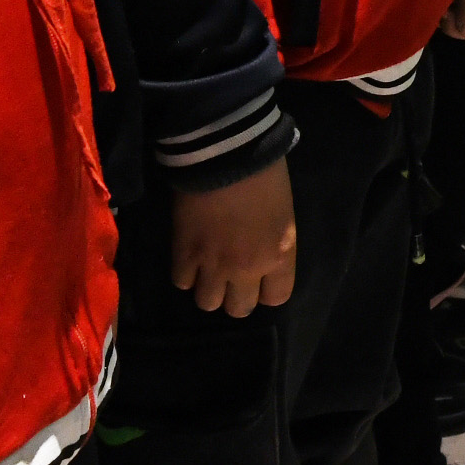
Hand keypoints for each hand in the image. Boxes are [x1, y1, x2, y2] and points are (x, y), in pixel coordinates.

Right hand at [170, 159, 296, 315]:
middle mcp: (248, 269)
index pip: (276, 298)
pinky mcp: (184, 255)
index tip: (259, 279)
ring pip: (207, 303)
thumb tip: (262, 254)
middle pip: (239, 309)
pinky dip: (185, 273)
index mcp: (280, 255)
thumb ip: (274, 243)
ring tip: (207, 270)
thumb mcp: (283, 212)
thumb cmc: (265, 173)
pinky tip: (189, 257)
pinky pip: (181, 283)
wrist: (226, 154)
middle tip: (230, 277)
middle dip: (235, 295)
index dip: (266, 290)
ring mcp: (214, 265)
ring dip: (208, 288)